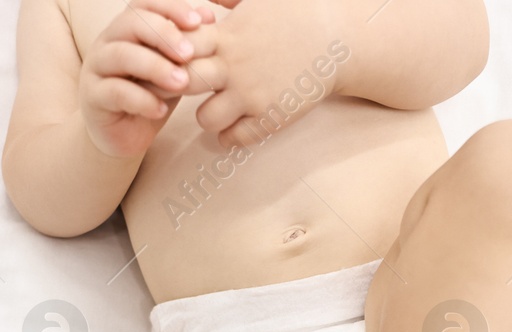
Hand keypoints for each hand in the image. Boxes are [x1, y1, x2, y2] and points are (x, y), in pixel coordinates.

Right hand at [79, 0, 209, 157]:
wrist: (123, 134)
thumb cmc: (149, 95)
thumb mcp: (172, 68)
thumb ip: (186, 44)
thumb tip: (208, 15)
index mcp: (126, 29)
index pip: (144, 4)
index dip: (170, 7)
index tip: (197, 22)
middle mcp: (107, 42)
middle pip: (132, 23)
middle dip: (164, 34)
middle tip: (190, 54)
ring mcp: (96, 68)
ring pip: (121, 55)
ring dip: (155, 67)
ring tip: (182, 83)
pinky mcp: (92, 97)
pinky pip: (115, 92)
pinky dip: (141, 100)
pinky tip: (161, 110)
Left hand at [185, 0, 347, 148]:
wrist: (339, 39)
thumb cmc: (300, 12)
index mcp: (226, 35)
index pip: (177, 47)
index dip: (172, 54)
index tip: (182, 58)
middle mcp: (233, 66)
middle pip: (180, 82)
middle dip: (180, 87)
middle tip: (192, 89)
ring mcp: (250, 94)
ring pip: (204, 118)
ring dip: (208, 115)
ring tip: (219, 107)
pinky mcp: (269, 117)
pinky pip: (233, 139)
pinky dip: (230, 135)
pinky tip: (236, 124)